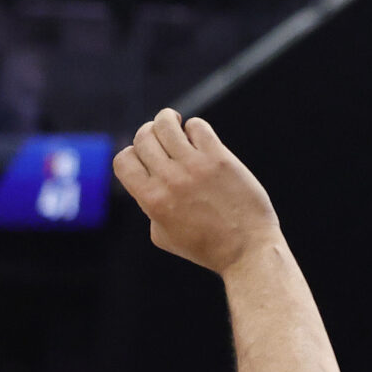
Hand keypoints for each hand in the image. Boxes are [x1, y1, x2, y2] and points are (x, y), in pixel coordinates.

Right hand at [113, 110, 279, 273]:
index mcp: (151, 200)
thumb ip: (149, 207)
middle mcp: (170, 180)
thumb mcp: (163, 235)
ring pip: (166, 124)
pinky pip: (198, 127)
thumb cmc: (207, 247)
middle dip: (149, 134)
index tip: (147, 158)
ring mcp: (195, 167)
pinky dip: (195, 128)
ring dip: (167, 120)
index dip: (132, 155)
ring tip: (177, 125)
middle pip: (143, 137)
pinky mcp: (219, 159)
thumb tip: (148, 180)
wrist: (248, 251)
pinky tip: (201, 139)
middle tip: (164, 139)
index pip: (123, 160)